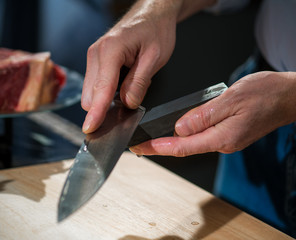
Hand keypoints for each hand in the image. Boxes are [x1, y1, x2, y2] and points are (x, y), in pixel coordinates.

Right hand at [81, 1, 176, 132]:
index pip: (102, 89)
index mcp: (111, 51)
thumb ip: (139, 82)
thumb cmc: (155, 30)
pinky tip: (126, 84)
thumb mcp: (155, 58)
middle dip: (106, 108)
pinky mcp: (97, 60)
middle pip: (91, 95)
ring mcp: (94, 56)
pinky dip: (109, 92)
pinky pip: (98, 85)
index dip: (97, 112)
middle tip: (132, 103)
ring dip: (109, 99)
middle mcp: (97, 53)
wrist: (152, 14)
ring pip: (93, 92)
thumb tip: (127, 104)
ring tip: (133, 87)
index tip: (91, 129)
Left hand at [129, 71, 295, 155]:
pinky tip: (181, 128)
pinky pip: (205, 135)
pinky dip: (190, 133)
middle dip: (162, 146)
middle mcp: (224, 143)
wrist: (291, 96)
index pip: (183, 147)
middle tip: (140, 143)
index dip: (159, 148)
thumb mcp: (231, 99)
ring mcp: (228, 140)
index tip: (140, 148)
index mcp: (223, 137)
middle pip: (186, 147)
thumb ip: (204, 115)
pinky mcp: (231, 134)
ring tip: (154, 137)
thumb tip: (180, 128)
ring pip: (195, 141)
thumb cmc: (267, 94)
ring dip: (175, 140)